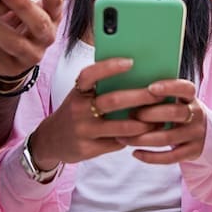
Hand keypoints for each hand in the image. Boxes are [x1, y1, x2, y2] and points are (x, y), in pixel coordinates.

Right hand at [27, 58, 157, 169]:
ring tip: (160, 119)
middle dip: (140, 97)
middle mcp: (78, 110)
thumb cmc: (76, 111)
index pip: (90, 75)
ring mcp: (83, 131)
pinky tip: (147, 134)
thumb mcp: (81, 96)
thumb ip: (100, 88)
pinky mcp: (88, 149)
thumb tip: (137, 76)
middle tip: (159, 94)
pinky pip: (117, 143)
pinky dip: (134, 138)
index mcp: (78, 91)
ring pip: (120, 127)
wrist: (51, 140)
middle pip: (113, 101)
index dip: (109, 67)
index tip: (131, 62)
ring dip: (143, 123)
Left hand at [119, 79, 205, 163]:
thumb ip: (158, 96)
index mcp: (191, 97)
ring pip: (167, 138)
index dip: (169, 87)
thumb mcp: (175, 99)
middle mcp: (196, 114)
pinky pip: (170, 157)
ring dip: (142, 139)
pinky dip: (150, 157)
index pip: (186, 88)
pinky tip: (135, 153)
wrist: (202, 133)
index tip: (150, 88)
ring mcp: (196, 134)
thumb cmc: (177, 111)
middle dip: (150, 114)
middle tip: (130, 115)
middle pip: (175, 113)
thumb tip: (127, 92)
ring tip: (124, 137)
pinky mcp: (192, 152)